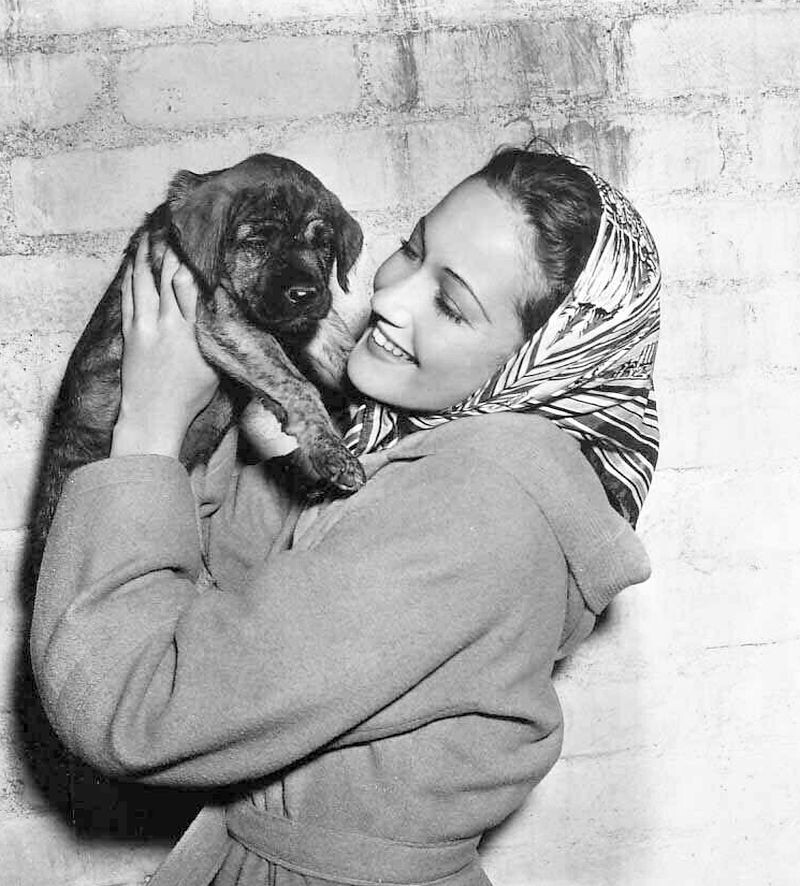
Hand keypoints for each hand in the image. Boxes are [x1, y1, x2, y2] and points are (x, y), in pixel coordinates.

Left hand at [110, 236, 218, 458]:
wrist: (153, 415)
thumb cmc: (190, 395)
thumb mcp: (215, 366)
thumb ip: (218, 335)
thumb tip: (227, 310)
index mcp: (191, 332)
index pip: (190, 285)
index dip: (192, 260)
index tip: (198, 242)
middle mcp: (166, 324)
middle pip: (166, 276)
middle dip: (171, 249)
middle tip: (174, 227)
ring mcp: (144, 327)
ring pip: (143, 281)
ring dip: (146, 255)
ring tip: (150, 234)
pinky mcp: (130, 332)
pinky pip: (129, 296)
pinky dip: (131, 276)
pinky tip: (133, 263)